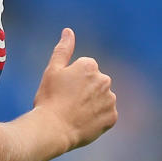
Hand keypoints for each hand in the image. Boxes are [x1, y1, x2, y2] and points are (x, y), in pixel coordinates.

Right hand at [33, 28, 117, 151]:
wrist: (53, 129)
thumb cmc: (49, 99)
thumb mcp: (52, 70)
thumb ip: (63, 49)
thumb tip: (68, 31)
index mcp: (90, 66)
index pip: (85, 70)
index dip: (72, 81)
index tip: (63, 90)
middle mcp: (104, 80)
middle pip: (95, 84)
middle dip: (85, 91)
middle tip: (68, 103)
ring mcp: (110, 99)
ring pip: (101, 99)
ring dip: (93, 104)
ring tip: (75, 113)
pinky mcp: (112, 117)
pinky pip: (106, 116)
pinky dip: (98, 119)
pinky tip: (84, 122)